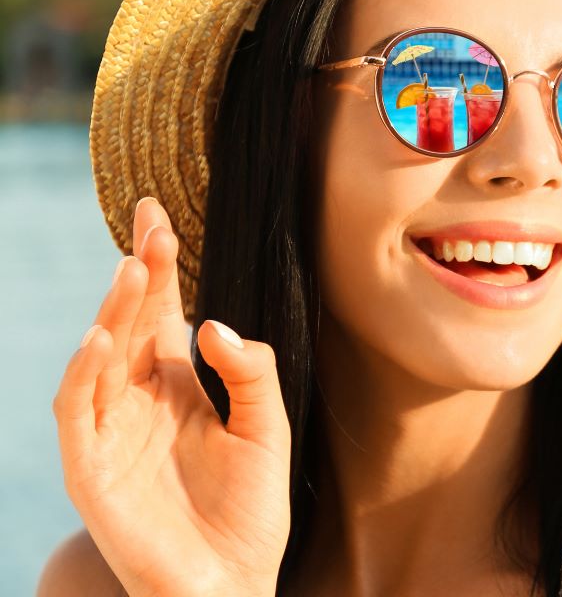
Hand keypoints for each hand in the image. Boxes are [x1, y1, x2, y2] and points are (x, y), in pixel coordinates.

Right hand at [51, 196, 291, 596]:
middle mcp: (142, 402)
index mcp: (181, 387)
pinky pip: (79, 413)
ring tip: (133, 269)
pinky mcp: (92, 470)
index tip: (156, 215)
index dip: (159, 266)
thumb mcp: (268, 430)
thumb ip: (251, 373)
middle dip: (137, 275)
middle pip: (131, 325)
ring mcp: (112, 433)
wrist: (232, 585)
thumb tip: (213, 323)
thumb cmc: (250, 511)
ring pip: (101, 359)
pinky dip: (85, 374)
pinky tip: (103, 339)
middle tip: (149, 227)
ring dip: (112, 314)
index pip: (163, 314)